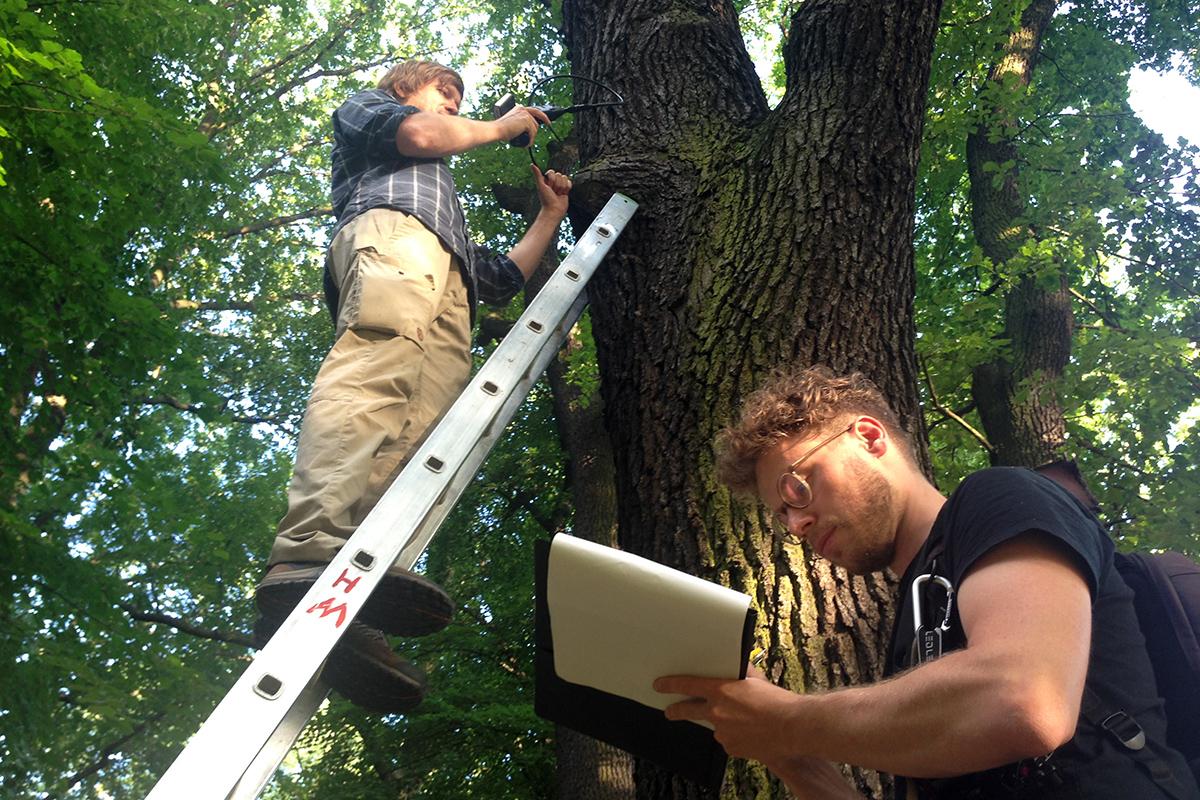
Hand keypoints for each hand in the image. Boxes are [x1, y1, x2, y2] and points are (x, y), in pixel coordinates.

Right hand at [494, 105, 549, 145]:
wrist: (496, 130)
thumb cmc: (500, 129)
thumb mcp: (512, 124)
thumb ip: (520, 124)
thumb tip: (528, 131)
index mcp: (519, 108)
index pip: (535, 111)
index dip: (543, 116)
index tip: (548, 122)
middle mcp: (523, 109)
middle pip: (535, 122)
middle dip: (535, 131)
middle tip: (534, 138)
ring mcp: (525, 115)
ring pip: (535, 129)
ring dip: (531, 137)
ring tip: (525, 142)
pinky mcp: (526, 121)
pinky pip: (532, 134)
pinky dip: (530, 141)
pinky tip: (526, 144)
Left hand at [531, 164, 570, 219]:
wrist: (554, 210)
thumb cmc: (546, 199)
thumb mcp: (541, 186)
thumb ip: (537, 175)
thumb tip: (532, 164)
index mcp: (546, 180)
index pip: (552, 172)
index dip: (552, 179)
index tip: (549, 187)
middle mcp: (553, 182)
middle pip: (559, 175)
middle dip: (557, 184)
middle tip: (554, 192)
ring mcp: (560, 185)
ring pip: (565, 178)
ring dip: (562, 187)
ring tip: (558, 194)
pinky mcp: (566, 189)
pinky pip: (569, 183)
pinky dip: (567, 188)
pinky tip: (563, 194)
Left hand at [654, 673, 802, 764]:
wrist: (791, 726)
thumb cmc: (777, 701)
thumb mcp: (755, 678)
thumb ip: (740, 672)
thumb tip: (736, 665)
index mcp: (720, 690)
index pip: (687, 685)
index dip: (670, 685)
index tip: (659, 685)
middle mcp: (716, 711)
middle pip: (687, 711)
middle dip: (676, 711)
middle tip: (669, 712)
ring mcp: (722, 732)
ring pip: (715, 727)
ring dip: (722, 724)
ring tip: (745, 720)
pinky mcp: (730, 747)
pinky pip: (728, 741)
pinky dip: (735, 737)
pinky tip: (750, 732)